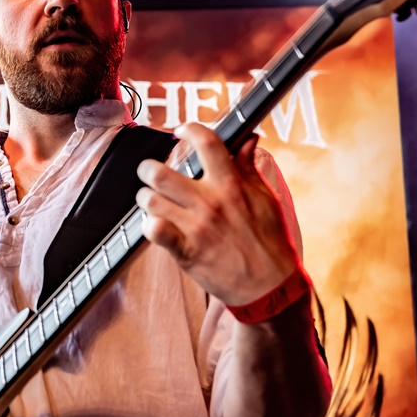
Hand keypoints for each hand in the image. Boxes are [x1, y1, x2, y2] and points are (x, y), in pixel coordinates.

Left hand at [135, 123, 298, 306]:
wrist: (270, 286)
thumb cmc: (269, 241)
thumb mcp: (265, 198)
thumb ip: (249, 166)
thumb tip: (248, 138)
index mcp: (231, 186)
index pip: (207, 143)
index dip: (189, 129)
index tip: (182, 130)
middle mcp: (210, 203)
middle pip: (161, 173)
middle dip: (149, 168)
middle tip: (151, 172)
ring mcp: (196, 228)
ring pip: (151, 200)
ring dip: (146, 198)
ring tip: (152, 200)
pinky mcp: (186, 252)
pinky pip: (154, 232)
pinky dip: (148, 226)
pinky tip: (154, 224)